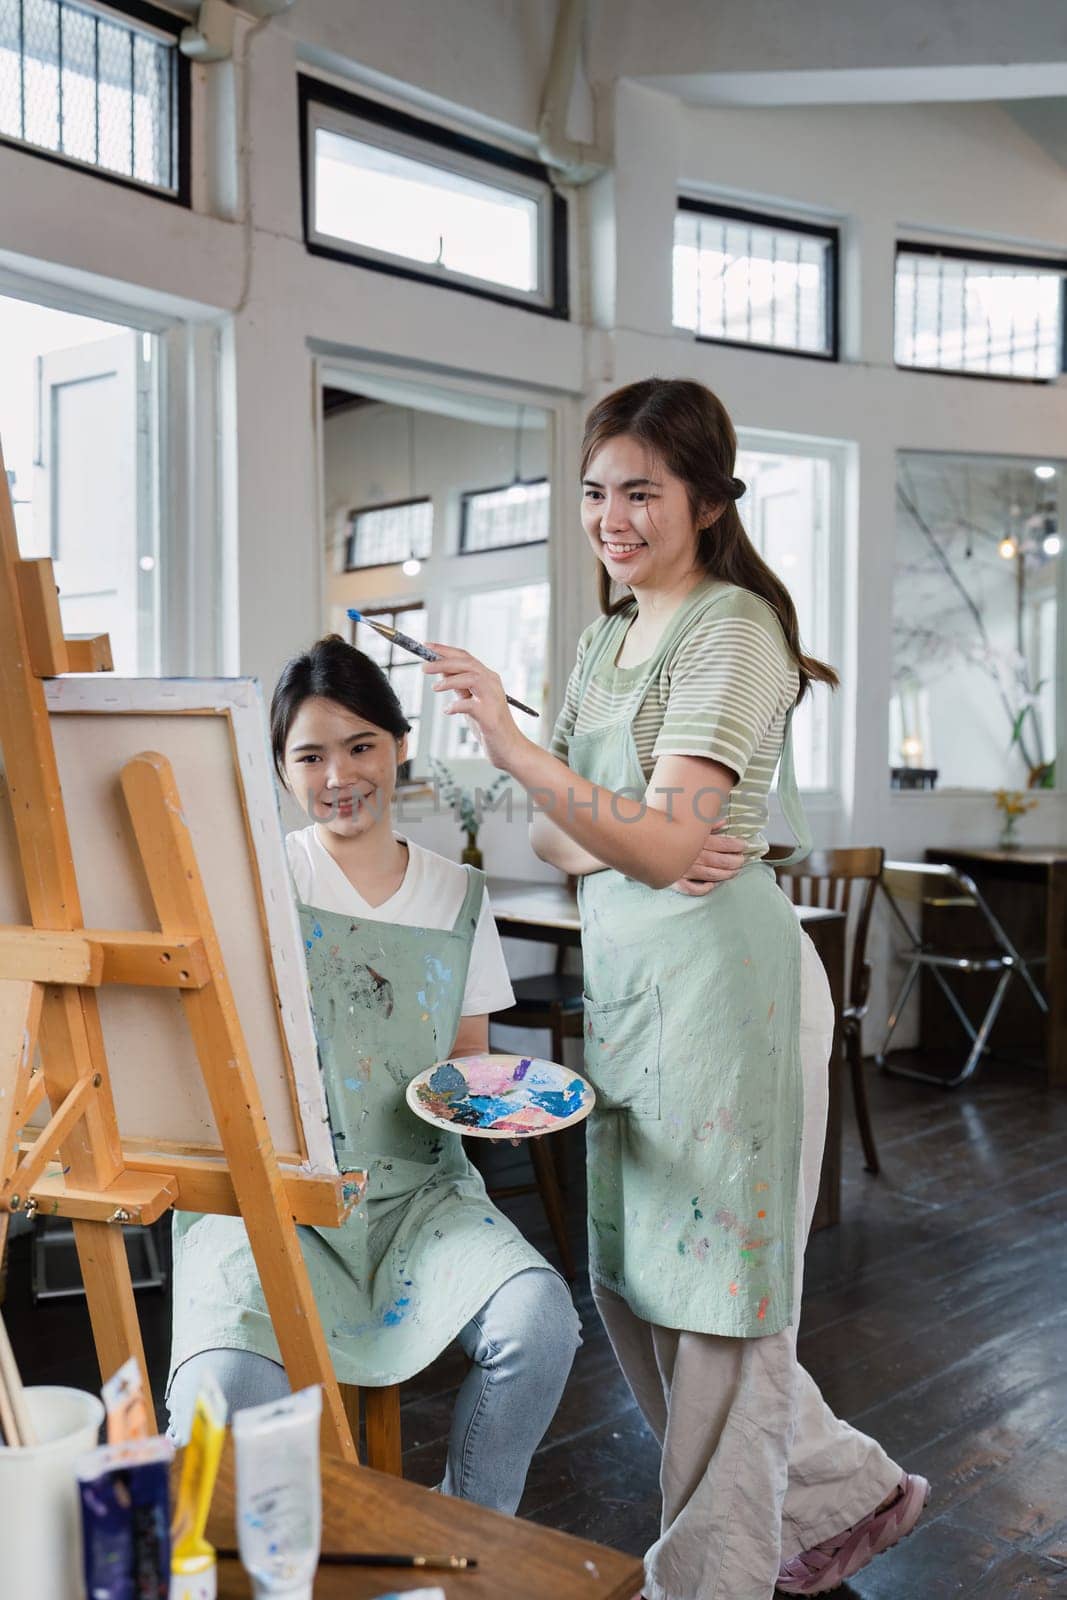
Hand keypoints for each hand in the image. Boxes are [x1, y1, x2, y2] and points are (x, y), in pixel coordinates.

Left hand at [423, 645, 527, 771]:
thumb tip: (441, 669)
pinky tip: (448, 710)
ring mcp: (493, 698)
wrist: (508, 749)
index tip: (426, 647)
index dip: (445, 650)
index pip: (465, 657)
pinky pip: (470, 705)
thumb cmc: (488, 726)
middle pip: (467, 663)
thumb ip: (459, 686)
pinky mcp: (490, 716)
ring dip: (449, 680)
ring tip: (434, 688)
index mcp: (487, 678)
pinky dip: (455, 706)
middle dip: (443, 662)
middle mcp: (492, 683)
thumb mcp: (470, 701)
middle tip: (424, 667)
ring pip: (471, 678)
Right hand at [670, 820, 745, 895]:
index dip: (735, 845)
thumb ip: (705, 824)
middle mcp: (692, 856)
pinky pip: (693, 889)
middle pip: (720, 861)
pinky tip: (712, 885)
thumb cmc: (664, 830)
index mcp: (695, 840)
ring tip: (735, 872)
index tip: (743, 846)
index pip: (722, 844)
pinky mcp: (675, 882)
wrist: (637, 841)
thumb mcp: (685, 822)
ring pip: (711, 875)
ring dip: (726, 874)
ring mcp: (684, 870)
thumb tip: (724, 822)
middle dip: (734, 861)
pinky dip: (704, 888)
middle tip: (742, 860)